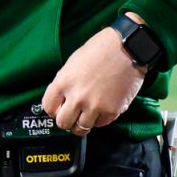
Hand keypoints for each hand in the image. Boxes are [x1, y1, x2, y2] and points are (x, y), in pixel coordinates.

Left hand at [41, 17, 146, 136]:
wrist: (128, 48)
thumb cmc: (101, 49)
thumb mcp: (74, 62)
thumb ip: (66, 82)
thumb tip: (62, 98)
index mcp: (64, 82)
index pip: (48, 107)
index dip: (53, 109)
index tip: (58, 108)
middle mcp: (77, 97)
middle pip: (63, 123)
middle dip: (67, 120)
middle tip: (73, 115)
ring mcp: (95, 106)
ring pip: (81, 128)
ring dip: (83, 122)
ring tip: (88, 114)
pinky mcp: (112, 111)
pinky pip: (101, 124)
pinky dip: (100, 118)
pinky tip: (102, 107)